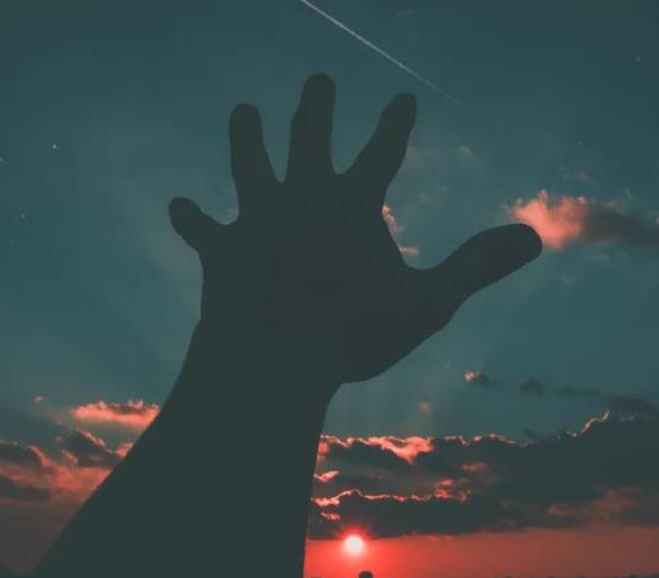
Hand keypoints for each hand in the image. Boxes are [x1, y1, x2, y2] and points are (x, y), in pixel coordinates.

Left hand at [169, 74, 540, 384]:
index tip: (401, 101)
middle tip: (316, 81)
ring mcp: (255, 220)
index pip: (383, 152)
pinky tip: (179, 207)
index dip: (394, 124)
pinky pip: (201, 228)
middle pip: (309, 139)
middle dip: (316, 107)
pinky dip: (190, 219)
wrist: (271, 360)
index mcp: (351, 205)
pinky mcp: (221, 250)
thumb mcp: (428, 304)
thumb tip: (535, 236)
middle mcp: (300, 198)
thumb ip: (477, 266)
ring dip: (247, 135)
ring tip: (243, 112)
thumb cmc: (352, 336)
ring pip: (248, 164)